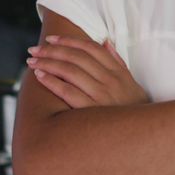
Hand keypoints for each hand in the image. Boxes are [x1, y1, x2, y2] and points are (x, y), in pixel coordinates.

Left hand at [27, 35, 148, 108]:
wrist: (142, 135)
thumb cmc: (134, 109)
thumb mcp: (131, 83)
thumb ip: (117, 62)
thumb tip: (105, 42)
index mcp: (117, 72)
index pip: (90, 48)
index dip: (69, 41)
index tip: (51, 39)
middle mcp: (110, 81)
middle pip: (76, 57)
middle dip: (52, 50)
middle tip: (33, 50)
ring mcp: (101, 96)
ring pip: (70, 72)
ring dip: (48, 63)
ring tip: (32, 62)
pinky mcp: (92, 111)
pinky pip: (68, 92)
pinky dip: (52, 82)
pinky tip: (40, 76)